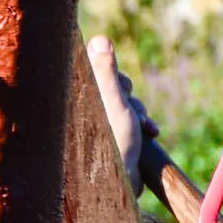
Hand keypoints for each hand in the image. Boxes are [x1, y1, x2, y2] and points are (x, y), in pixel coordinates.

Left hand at [87, 36, 153, 190]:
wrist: (118, 183)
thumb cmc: (112, 143)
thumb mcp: (112, 101)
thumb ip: (105, 72)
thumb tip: (98, 39)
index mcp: (74, 100)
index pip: (95, 72)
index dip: (116, 79)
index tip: (121, 93)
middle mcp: (79, 110)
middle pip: (112, 86)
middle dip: (129, 96)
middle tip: (133, 115)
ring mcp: (92, 124)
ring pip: (121, 102)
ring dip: (137, 112)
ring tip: (142, 129)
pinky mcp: (104, 136)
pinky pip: (125, 119)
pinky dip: (139, 123)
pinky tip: (148, 134)